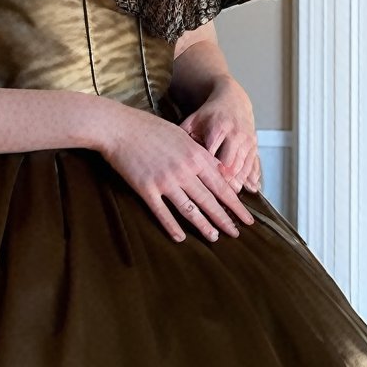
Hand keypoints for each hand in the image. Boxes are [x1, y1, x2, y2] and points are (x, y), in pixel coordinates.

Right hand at [94, 104, 256, 244]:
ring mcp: (166, 181)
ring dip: (203, 226)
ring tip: (214, 238)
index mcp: (196, 156)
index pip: (222, 186)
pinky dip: (172, 227)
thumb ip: (201, 154)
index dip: (235, 205)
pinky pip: (163, 213)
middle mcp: (185, 170)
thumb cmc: (151, 129)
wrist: (120, 128)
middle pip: (210, 201)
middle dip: (225, 220)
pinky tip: (180, 238)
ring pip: (190, 209)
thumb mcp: (183, 136)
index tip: (246, 218)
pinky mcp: (147, 189)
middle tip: (236, 234)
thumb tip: (219, 170)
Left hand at [179, 78, 260, 192]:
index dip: (207, 170)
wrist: (234, 100)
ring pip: (244, 167)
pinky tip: (251, 190)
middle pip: (231, 164)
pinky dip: (252, 178)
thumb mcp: (194, 120)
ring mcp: (247, 141)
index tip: (200, 186)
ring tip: (231, 200)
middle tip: (217, 201)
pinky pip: (255, 164)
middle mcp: (236, 134)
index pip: (214, 153)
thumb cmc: (209, 114)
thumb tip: (166, 153)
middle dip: (225, 182)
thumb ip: (182, 135)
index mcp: (219, 127)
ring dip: (238, 183)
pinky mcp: (255, 146)